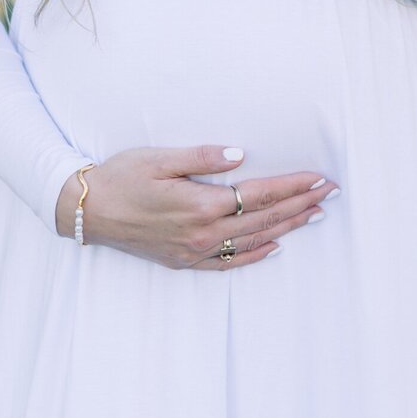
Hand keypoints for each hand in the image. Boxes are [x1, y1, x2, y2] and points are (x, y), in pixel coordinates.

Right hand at [55, 145, 340, 270]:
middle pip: (264, 218)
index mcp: (201, 203)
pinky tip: (273, 247)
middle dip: (300, 204)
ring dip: (286, 227)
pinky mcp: (183, 260)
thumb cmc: (121, 176)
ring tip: (313, 216)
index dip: (293, 185)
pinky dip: (254, 255)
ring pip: (253, 240)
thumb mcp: (159, 157)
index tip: (319, 178)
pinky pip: (228, 262)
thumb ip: (202, 157)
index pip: (260, 193)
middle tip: (329, 193)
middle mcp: (202, 232)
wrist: (86, 209)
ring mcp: (194, 250)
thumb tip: (241, 155)